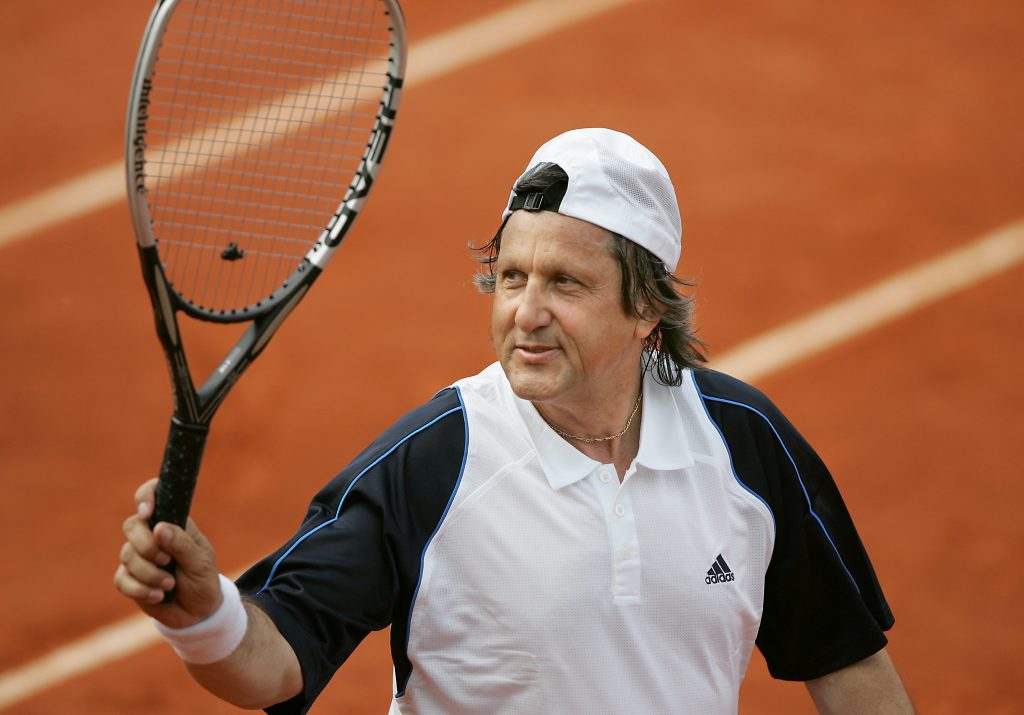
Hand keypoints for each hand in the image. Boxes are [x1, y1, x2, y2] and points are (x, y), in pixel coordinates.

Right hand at [114, 478, 222, 628]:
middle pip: (132, 525)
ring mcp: (138, 557)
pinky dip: (140, 589)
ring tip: (170, 584)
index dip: (145, 496)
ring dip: (150, 573)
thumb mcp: (201, 561)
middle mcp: (152, 535)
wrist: (198, 613)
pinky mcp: (129, 578)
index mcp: (173, 522)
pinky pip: (121, 579)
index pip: (153, 495)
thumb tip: (159, 527)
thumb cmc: (203, 580)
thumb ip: (182, 544)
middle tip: (166, 560)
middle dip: (146, 545)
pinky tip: (159, 596)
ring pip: (126, 555)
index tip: (147, 511)